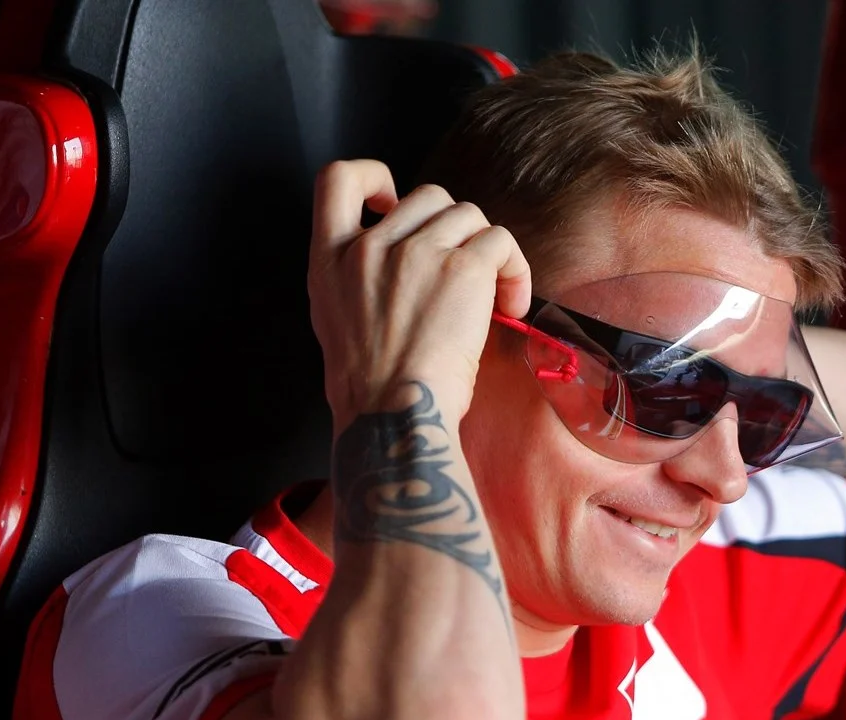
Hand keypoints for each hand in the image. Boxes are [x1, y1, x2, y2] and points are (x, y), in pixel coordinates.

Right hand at [306, 159, 531, 427]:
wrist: (393, 415)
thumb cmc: (373, 387)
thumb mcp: (334, 318)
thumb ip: (354, 277)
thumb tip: (388, 263)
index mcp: (330, 258)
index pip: (337, 179)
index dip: (375, 177)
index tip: (394, 203)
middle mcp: (370, 246)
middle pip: (427, 195)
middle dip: (454, 229)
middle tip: (463, 274)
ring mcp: (416, 252)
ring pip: (469, 215)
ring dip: (487, 251)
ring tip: (492, 296)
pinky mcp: (462, 268)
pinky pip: (501, 241)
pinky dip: (515, 269)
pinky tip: (511, 305)